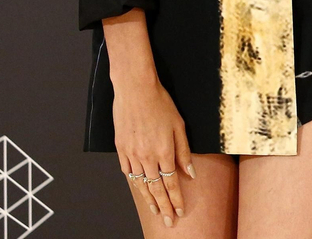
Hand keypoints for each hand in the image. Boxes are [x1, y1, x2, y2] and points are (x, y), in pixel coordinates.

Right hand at [113, 73, 193, 227]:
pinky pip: (127, 172)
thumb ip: (184, 152)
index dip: (176, 199)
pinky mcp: (121, 149)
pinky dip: (134, 183)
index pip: (171, 183)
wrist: (135, 90)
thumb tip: (190, 173)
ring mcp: (132, 154)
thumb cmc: (161, 104)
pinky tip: (139, 188)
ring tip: (154, 210)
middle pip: (155, 189)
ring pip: (140, 184)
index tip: (179, 212)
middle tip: (167, 220)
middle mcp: (147, 157)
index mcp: (164, 152)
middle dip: (163, 206)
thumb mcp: (180, 126)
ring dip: (148, 199)